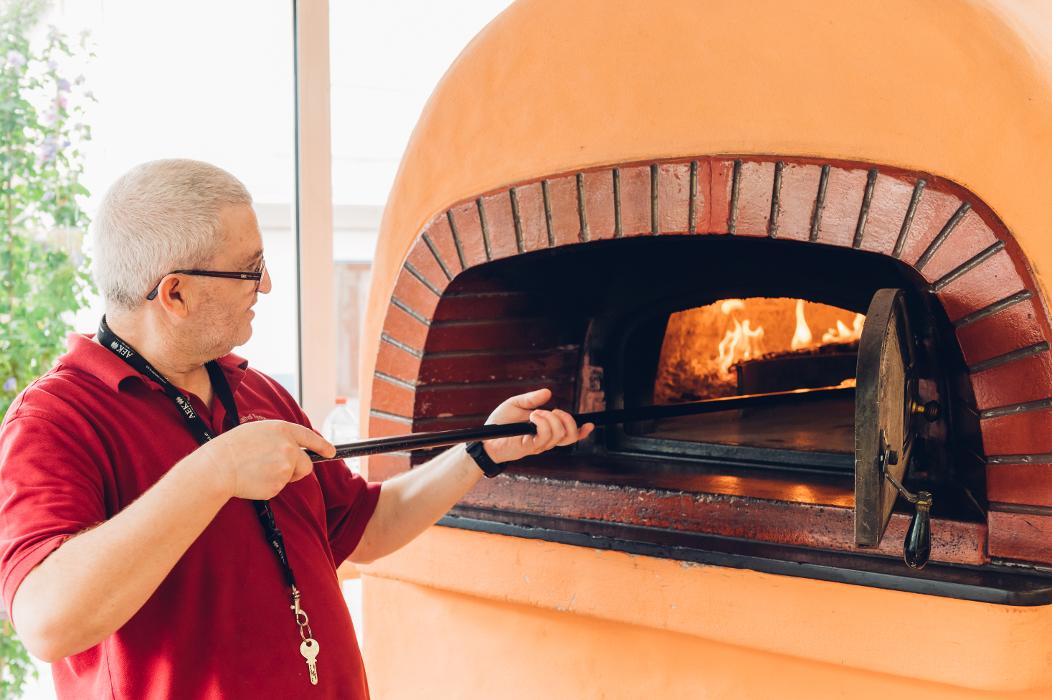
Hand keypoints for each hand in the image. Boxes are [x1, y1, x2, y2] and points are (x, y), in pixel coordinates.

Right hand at [197, 420, 335, 499]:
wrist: (218, 467)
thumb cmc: (232, 447)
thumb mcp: (258, 431)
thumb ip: (278, 437)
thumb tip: (291, 449)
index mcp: (283, 430)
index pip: (309, 437)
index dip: (322, 445)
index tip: (331, 451)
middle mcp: (289, 448)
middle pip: (306, 464)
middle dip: (298, 470)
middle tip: (278, 469)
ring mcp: (285, 467)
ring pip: (291, 477)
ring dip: (280, 477)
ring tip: (257, 470)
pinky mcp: (278, 485)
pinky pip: (278, 488)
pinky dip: (268, 486)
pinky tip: (253, 479)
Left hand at [481, 388, 593, 463]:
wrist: (485, 439)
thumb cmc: (500, 422)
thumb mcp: (517, 404)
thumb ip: (532, 399)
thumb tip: (548, 392)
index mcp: (546, 431)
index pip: (569, 434)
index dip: (582, 431)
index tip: (591, 424)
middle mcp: (545, 440)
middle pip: (570, 436)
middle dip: (569, 421)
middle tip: (555, 411)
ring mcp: (538, 445)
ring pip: (559, 434)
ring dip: (551, 419)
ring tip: (535, 412)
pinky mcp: (530, 447)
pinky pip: (545, 436)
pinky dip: (542, 422)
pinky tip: (533, 416)